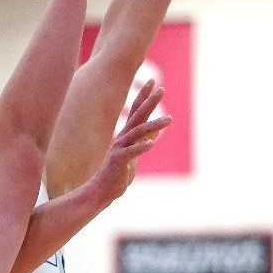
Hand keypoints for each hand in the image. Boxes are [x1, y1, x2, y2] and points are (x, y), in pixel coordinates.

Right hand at [89, 79, 170, 203]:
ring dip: (153, 125)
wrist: (103, 190)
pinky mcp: (118, 161)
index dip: (144, 96)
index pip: (136, 111)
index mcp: (127, 134)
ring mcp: (120, 148)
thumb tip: (156, 131)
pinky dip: (141, 147)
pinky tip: (151, 144)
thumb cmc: (119, 172)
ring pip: (138, 133)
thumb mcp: (134, 153)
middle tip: (161, 88)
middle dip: (149, 102)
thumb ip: (142, 141)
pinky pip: (131, 153)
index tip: (153, 82)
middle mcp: (122, 138)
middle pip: (137, 116)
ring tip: (170, 120)